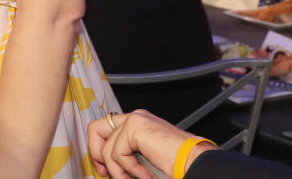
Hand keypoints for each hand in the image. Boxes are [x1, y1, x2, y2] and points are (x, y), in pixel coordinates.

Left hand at [88, 110, 214, 178]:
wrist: (195, 163)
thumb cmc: (176, 164)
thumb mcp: (144, 159)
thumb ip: (127, 155)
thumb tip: (106, 166)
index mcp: (137, 123)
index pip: (105, 129)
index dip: (98, 149)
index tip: (103, 170)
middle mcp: (134, 117)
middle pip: (96, 128)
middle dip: (96, 154)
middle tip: (105, 173)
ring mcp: (135, 120)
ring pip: (107, 148)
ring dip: (119, 171)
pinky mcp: (136, 127)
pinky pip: (118, 153)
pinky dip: (130, 170)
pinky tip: (145, 176)